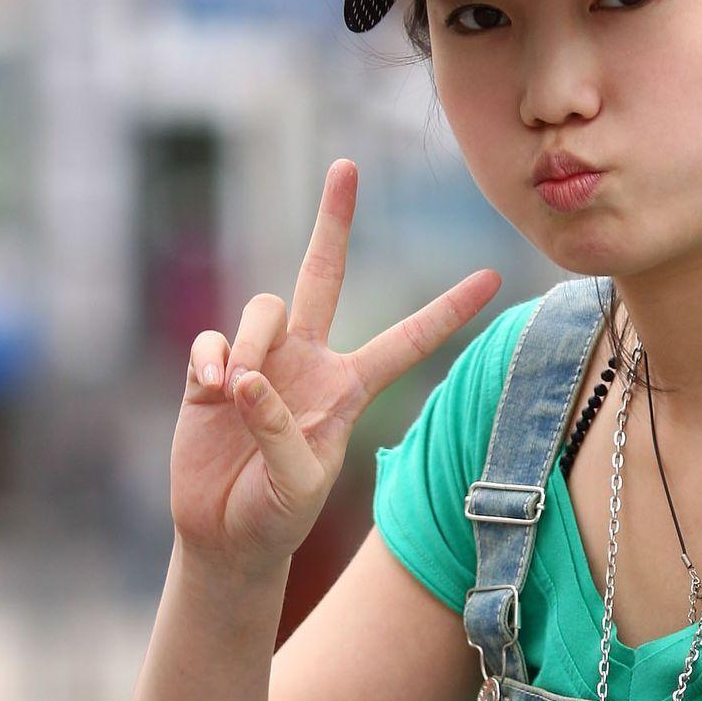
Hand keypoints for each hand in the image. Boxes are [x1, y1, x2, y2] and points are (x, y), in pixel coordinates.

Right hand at [172, 157, 500, 575]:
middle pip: (323, 273)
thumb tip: (245, 381)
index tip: (493, 277)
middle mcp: (308, 362)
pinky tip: (209, 391)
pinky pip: (212, 337)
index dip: (448, 311)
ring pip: (264, 306)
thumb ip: (279, 433)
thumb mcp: (295, 486)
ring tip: (236, 392)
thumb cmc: (274, 515)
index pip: (407, 341)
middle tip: (346, 166)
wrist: (224, 534)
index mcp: (348, 390)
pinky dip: (209, 359)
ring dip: (252, 342)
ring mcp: (260, 360)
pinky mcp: (212, 367)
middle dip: (333, 221)